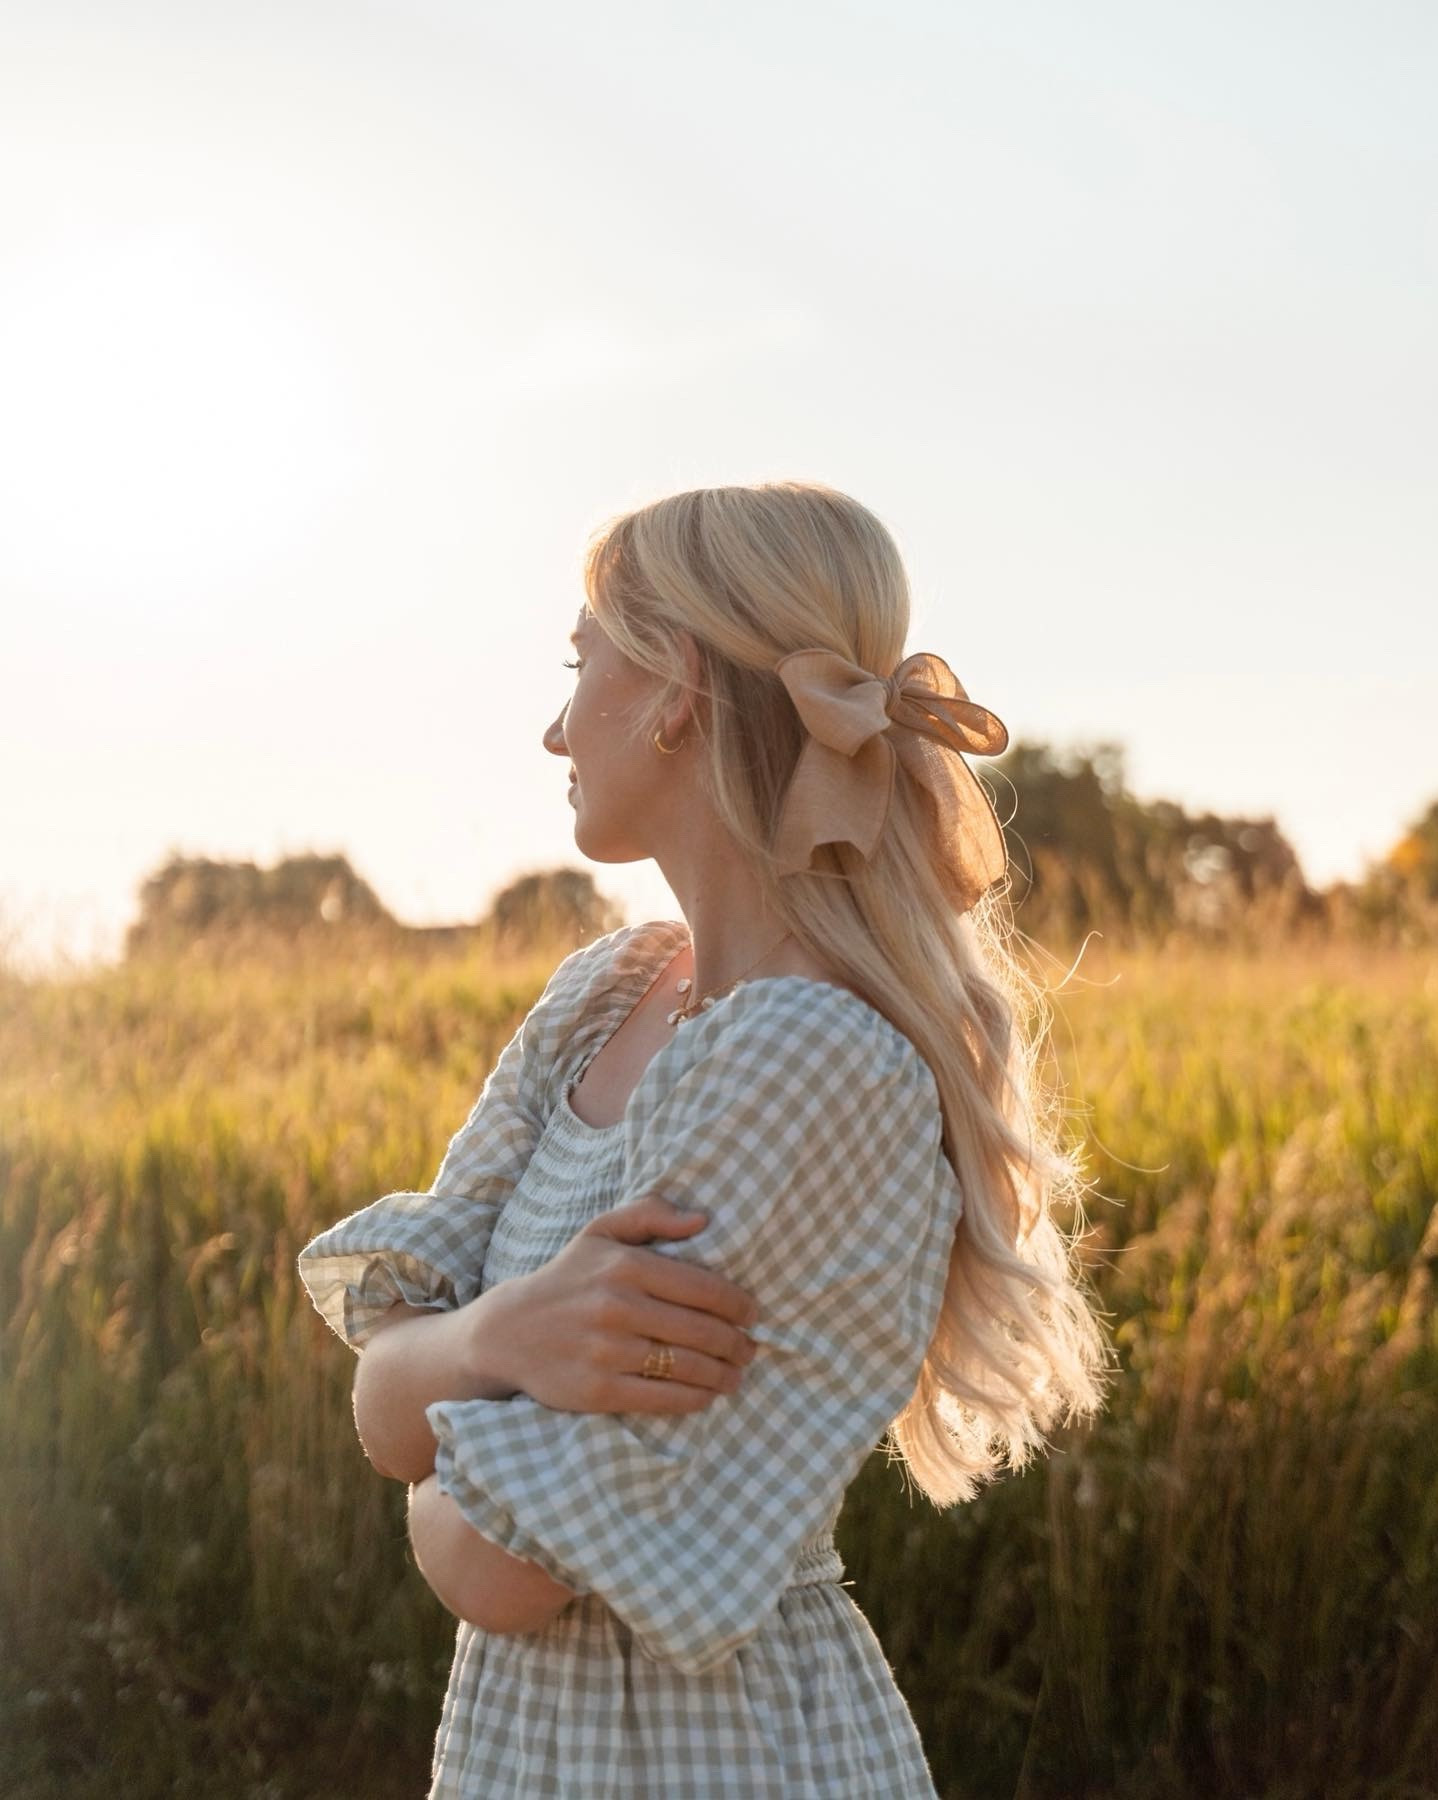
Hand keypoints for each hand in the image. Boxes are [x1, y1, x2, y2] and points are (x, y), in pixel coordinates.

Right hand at [484, 1194, 761, 1414]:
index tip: (752, 1314)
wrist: (508, 1332)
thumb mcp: (600, 1233)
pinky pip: (662, 1397)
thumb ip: (650, 1215)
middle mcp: (617, 1307)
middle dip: (736, 1343)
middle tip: (749, 1349)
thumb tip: (703, 1219)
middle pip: (701, 1330)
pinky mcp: (598, 1390)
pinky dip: (695, 1398)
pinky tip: (707, 1395)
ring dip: (723, 1374)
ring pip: (687, 1366)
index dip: (738, 1305)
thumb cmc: (566, 1279)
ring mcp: (607, 1351)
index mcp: (625, 1266)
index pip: (704, 1288)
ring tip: (736, 1375)